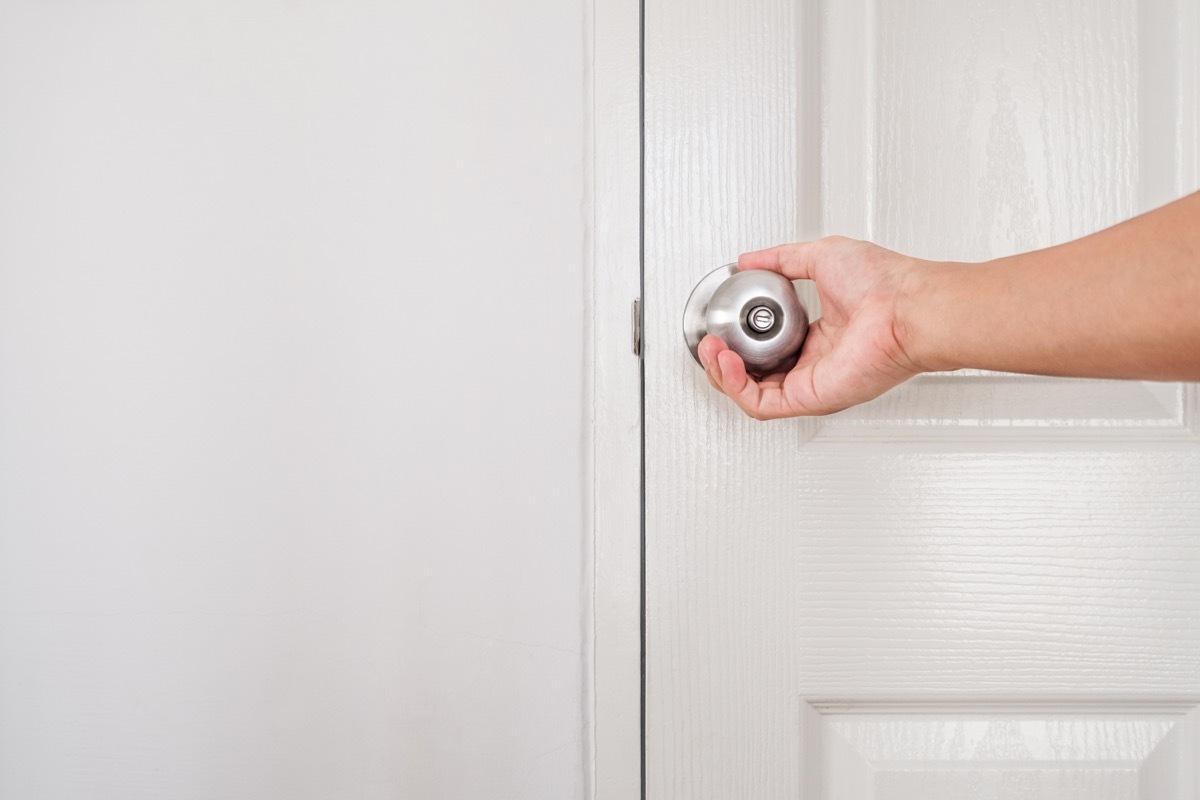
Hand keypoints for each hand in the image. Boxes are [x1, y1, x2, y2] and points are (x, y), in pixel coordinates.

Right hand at [697, 236, 936, 418]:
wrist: (907, 306)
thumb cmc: (885, 284)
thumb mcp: (820, 256)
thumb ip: (781, 259)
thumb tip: (750, 259)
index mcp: (818, 338)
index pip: (767, 349)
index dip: (739, 340)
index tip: (723, 323)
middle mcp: (814, 364)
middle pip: (753, 375)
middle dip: (721, 361)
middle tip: (710, 341)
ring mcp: (811, 383)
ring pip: (751, 393)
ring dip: (721, 374)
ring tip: (711, 350)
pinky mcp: (810, 398)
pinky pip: (761, 404)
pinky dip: (735, 386)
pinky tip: (726, 362)